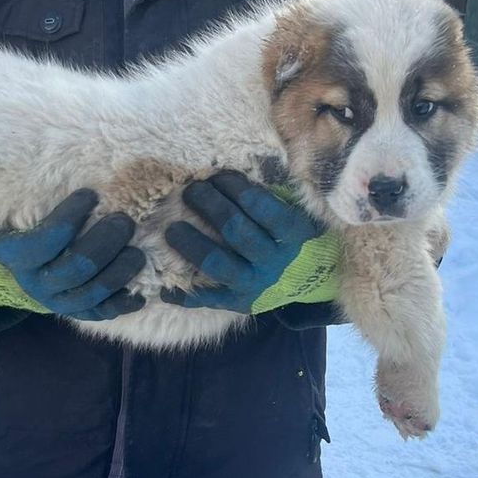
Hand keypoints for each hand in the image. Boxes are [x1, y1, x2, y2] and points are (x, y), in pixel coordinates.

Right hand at [0, 145, 146, 320]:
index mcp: (13, 256)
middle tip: (125, 221)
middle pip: (75, 269)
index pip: (43, 242)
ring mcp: (56, 299)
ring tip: (138, 252)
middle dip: (103, 245)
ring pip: (91, 294)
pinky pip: (99, 314)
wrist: (6, 268)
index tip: (90, 195)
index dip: (67, 221)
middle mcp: (35, 282)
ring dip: (117, 274)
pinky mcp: (75, 311)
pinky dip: (120, 305)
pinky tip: (140, 294)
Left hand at [160, 171, 338, 314]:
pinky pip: (207, 300)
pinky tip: (163, 288)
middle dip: (208, 206)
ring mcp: (256, 285)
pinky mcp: (239, 303)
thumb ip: (268, 195)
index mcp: (292, 234)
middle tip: (190, 190)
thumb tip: (225, 173)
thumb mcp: (295, 213)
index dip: (234, 187)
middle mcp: (274, 261)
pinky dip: (183, 295)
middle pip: (235, 230)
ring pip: (217, 264)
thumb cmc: (296, 236)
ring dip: (190, 244)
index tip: (217, 175)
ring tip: (172, 228)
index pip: (260, 206)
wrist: (314, 280)